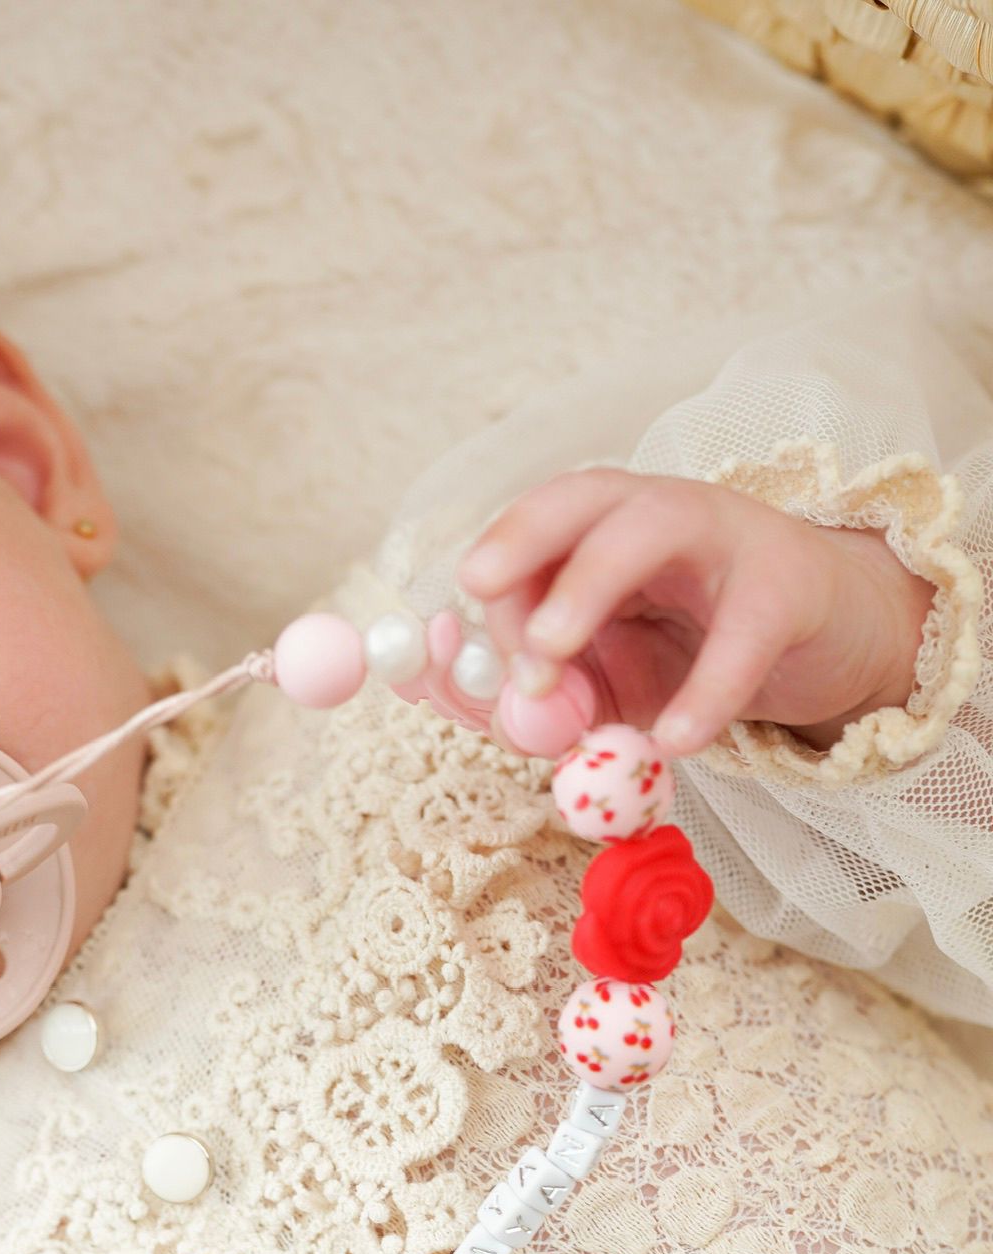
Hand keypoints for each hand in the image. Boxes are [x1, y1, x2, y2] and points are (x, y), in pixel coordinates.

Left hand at [458, 468, 934, 755]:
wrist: (824, 644)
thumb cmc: (696, 655)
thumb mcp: (604, 682)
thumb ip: (540, 699)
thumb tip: (480, 712)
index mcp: (599, 528)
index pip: (529, 530)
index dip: (487, 580)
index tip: (445, 641)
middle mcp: (654, 513)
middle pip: (579, 497)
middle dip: (521, 543)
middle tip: (480, 595)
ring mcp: (726, 538)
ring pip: (650, 529)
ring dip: (587, 587)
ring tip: (549, 662)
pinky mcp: (788, 587)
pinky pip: (742, 635)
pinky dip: (707, 691)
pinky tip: (677, 740)